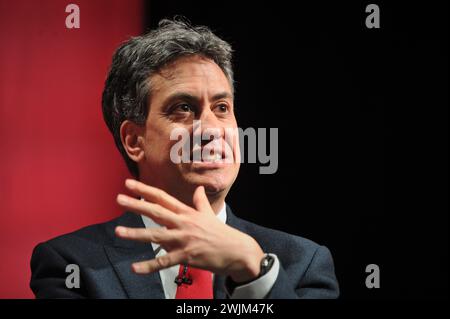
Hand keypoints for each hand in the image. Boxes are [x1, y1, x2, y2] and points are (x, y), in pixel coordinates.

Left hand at [115, 179, 264, 282]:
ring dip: (136, 234)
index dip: (146, 190)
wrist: (237, 251)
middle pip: (156, 212)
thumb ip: (200, 202)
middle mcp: (183, 224)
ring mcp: (184, 240)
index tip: (130, 184)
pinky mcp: (186, 256)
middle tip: (119, 199)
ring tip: (119, 232)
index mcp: (188, 213)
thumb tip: (198, 189)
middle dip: (136, 205)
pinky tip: (135, 267)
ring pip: (156, 236)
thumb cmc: (223, 233)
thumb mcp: (210, 214)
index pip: (163, 198)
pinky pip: (164, 262)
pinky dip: (149, 266)